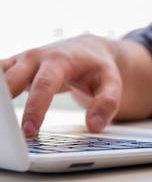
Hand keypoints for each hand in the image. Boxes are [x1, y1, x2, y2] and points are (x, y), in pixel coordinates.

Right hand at [1, 35, 122, 135]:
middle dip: (4, 104)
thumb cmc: (99, 67)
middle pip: (12, 80)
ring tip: (0, 123)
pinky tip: (0, 111)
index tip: (29, 130)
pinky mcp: (15, 67)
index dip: (35, 108)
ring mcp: (23, 61)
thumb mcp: (112, 83)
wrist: (89, 49)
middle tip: (5, 132)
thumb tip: (94, 125)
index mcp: (61, 60)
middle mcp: (37, 58)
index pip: (44, 85)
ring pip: (0, 77)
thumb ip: (107, 103)